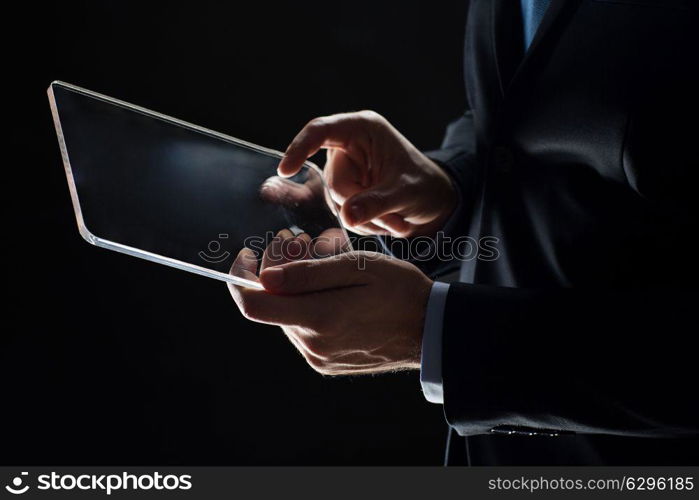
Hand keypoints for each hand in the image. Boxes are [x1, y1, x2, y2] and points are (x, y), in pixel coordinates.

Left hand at [227, 233, 432, 374]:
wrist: (429, 329)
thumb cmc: (399, 290)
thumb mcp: (358, 267)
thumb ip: (309, 273)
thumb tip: (265, 277)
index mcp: (318, 318)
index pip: (252, 303)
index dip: (240, 276)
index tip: (249, 254)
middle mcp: (312, 344)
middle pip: (272, 303)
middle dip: (278, 269)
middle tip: (304, 242)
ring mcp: (318, 356)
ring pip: (287, 314)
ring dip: (296, 285)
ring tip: (326, 260)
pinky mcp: (326, 362)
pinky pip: (303, 328)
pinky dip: (308, 304)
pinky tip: (332, 287)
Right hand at [278, 111, 456, 237]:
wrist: (434, 201)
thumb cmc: (424, 185)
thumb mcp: (406, 192)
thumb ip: (377, 203)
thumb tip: (347, 216)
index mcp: (362, 129)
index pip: (320, 131)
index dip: (299, 148)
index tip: (286, 170)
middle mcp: (348, 147)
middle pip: (333, 182)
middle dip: (360, 206)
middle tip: (392, 219)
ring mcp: (345, 170)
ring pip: (337, 203)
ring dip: (364, 219)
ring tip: (394, 219)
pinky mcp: (346, 191)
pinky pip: (342, 214)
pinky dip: (363, 224)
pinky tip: (385, 221)